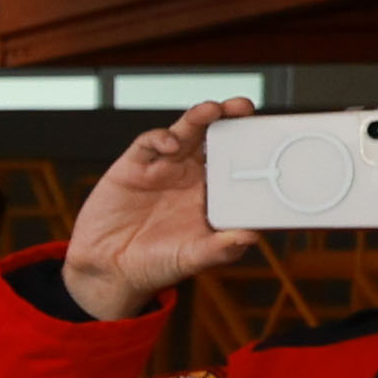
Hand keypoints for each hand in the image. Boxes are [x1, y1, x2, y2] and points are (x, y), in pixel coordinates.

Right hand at [59, 97, 267, 320]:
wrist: (108, 269)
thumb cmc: (154, 264)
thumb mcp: (191, 259)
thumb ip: (219, 249)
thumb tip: (249, 236)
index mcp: (210, 195)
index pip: (237, 162)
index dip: (251, 145)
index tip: (268, 135)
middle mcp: (188, 176)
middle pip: (214, 138)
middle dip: (230, 119)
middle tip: (244, 107)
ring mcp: (161, 168)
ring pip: (184, 132)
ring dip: (199, 117)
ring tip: (212, 110)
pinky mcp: (132, 167)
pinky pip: (147, 144)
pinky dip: (159, 139)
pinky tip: (169, 144)